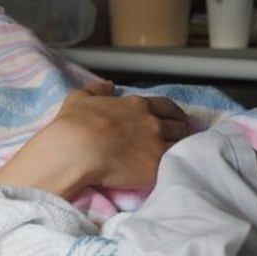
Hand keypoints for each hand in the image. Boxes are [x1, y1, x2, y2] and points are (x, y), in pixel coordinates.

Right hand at [45, 86, 189, 190]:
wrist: (76, 151)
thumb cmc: (75, 124)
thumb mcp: (80, 98)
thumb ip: (97, 89)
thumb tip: (109, 85)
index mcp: (137, 105)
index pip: (166, 106)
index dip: (172, 113)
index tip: (173, 119)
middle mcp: (153, 122)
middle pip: (179, 126)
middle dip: (178, 131)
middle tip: (174, 139)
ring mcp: (157, 145)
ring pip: (181, 145)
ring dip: (178, 149)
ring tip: (172, 156)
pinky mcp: (156, 167)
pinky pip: (174, 165)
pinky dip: (173, 166)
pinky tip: (169, 170)